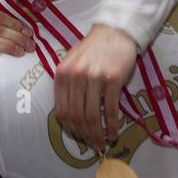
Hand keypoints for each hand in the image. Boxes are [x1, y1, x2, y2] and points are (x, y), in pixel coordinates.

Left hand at [54, 24, 138, 154]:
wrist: (115, 31)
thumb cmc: (93, 49)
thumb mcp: (72, 63)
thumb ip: (67, 85)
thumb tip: (68, 116)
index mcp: (62, 74)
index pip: (62, 111)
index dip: (70, 129)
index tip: (79, 137)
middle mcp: (75, 77)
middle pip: (77, 116)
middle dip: (85, 136)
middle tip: (94, 146)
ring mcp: (94, 78)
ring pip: (93, 116)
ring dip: (99, 134)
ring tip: (104, 144)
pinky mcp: (113, 79)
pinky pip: (111, 109)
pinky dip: (113, 125)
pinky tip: (115, 133)